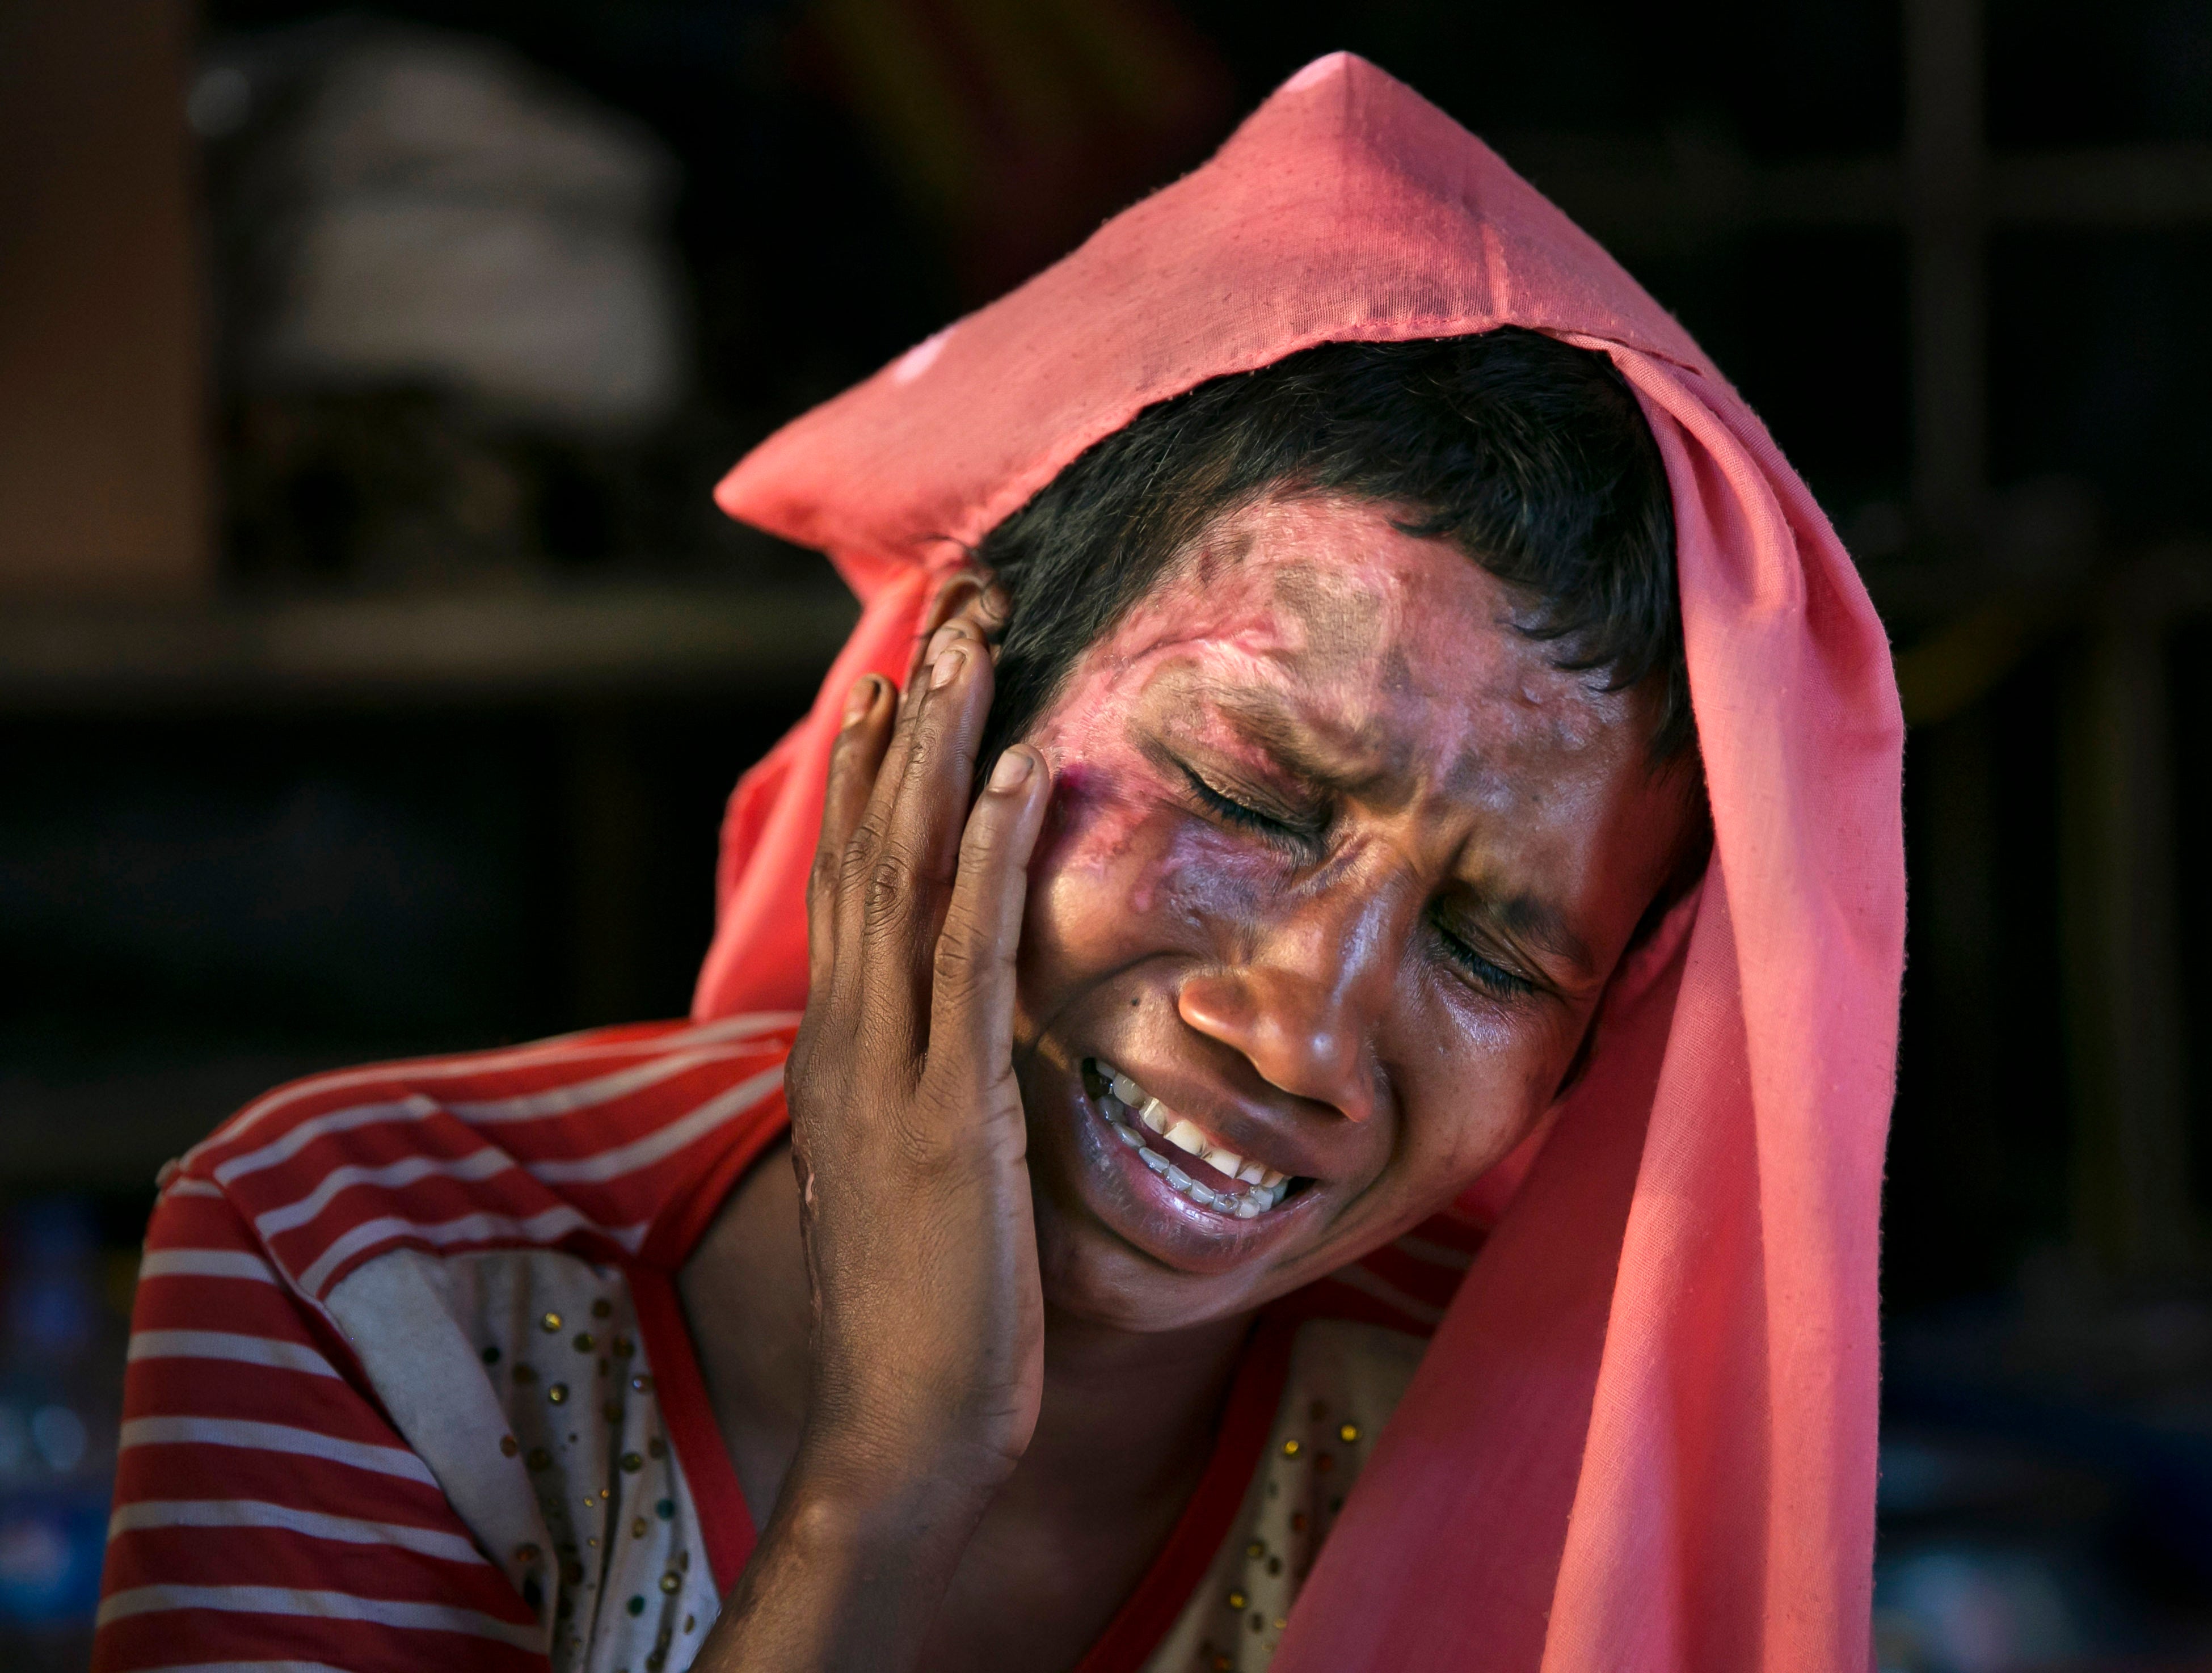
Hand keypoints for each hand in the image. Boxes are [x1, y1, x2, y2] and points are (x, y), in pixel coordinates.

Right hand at [782, 572, 1049, 1506]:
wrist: (900, 1430)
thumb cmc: (923, 1312)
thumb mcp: (909, 1169)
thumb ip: (916, 1087)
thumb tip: (948, 1035)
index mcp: (839, 1049)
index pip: (855, 878)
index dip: (879, 768)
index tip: (907, 672)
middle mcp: (846, 1037)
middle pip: (871, 842)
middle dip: (912, 715)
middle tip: (950, 599)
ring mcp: (889, 1070)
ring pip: (908, 872)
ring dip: (943, 746)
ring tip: (975, 636)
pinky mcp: (948, 1110)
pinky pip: (969, 957)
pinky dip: (987, 856)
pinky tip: (1015, 773)